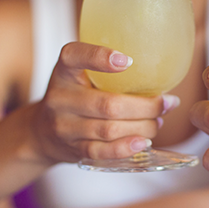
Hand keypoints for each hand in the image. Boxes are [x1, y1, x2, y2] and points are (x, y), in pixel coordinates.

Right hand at [27, 41, 178, 163]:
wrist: (41, 132)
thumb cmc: (74, 95)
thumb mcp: (79, 74)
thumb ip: (107, 69)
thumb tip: (162, 73)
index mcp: (64, 71)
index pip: (74, 56)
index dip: (99, 57)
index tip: (127, 60)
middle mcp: (60, 97)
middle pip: (107, 104)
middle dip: (145, 106)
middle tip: (167, 103)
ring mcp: (64, 126)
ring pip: (109, 130)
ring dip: (142, 127)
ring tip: (158, 122)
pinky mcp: (72, 150)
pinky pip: (102, 152)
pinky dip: (126, 148)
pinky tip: (144, 142)